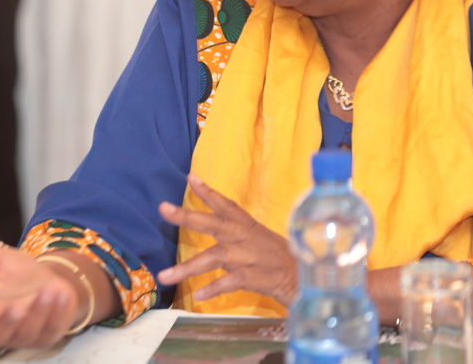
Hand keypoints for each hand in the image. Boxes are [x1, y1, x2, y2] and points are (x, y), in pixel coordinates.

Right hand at [0, 243, 79, 350]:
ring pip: (28, 332)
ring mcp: (24, 335)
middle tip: (18, 306)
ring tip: (47, 290)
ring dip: (40, 311)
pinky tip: (61, 294)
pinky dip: (58, 310)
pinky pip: (53, 328)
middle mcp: (0, 328)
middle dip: (9, 322)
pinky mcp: (47, 335)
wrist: (47, 278)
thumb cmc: (15, 274)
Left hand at [156, 174, 297, 304]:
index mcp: (249, 228)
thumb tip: (217, 241)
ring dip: (189, 267)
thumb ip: (238, 241)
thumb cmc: (283, 262)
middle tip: (163, 208)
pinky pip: (233, 280)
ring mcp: (252, 257)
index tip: (191, 178)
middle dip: (187, 216)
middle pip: (214, 223)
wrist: (309, 280)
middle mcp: (248, 238)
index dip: (208, 192)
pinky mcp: (259, 277)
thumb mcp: (260, 244)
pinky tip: (199, 295)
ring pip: (216, 256)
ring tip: (165, 276)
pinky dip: (215, 287)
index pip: (227, 205)